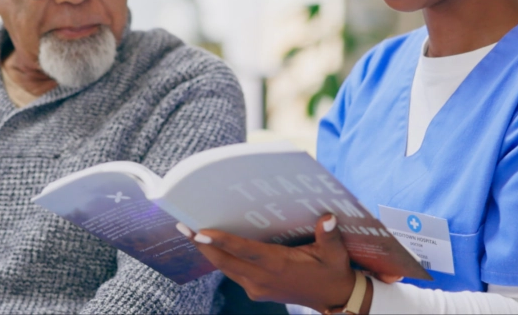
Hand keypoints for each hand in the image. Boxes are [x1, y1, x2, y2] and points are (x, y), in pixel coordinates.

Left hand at [178, 214, 355, 312]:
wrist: (335, 300)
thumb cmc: (333, 271)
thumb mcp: (335, 253)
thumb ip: (329, 236)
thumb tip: (328, 218)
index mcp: (278, 266)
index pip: (244, 251)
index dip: (221, 241)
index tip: (200, 232)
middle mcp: (262, 279)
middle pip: (224, 261)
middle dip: (202, 244)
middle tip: (182, 225)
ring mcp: (257, 287)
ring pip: (226, 268)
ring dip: (208, 251)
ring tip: (190, 232)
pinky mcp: (256, 290)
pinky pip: (233, 272)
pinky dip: (221, 258)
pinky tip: (213, 245)